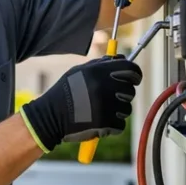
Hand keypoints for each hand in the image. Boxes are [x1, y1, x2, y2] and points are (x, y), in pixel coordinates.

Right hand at [20, 55, 141, 151]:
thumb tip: (122, 58)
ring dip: (116, 111)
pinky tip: (96, 121)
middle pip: (130, 90)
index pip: (131, 69)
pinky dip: (111, 126)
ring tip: (98, 110)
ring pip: (126, 109)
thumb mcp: (79, 72)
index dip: (134, 75)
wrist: (50, 116)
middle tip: (108, 99)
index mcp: (99, 71)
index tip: (132, 80)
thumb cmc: (65, 92)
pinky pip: (120, 125)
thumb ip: (101, 64)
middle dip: (122, 95)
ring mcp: (106, 106)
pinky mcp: (105, 123)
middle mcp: (104, 86)